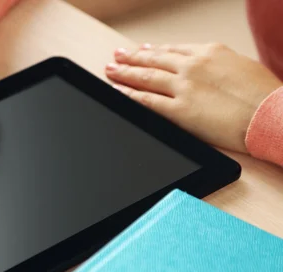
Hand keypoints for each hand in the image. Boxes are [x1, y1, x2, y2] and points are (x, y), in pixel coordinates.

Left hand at [105, 43, 281, 152]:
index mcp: (210, 52)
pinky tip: (118, 92)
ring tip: (111, 70)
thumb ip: (217, 65)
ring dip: (124, 73)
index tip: (142, 50)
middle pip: (154, 60)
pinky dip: (129, 95)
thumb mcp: (241, 66)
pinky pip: (147, 101)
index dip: (154, 51)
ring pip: (146, 77)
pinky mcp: (180, 110)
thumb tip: (207, 68)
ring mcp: (184, 87)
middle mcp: (193, 65)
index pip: (173, 49)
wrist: (272, 114)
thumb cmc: (264, 94)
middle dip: (132, 58)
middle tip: (117, 56)